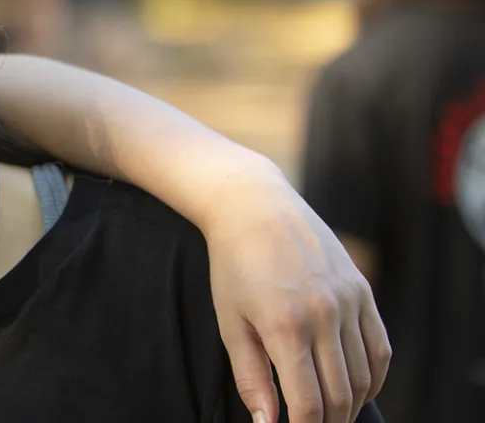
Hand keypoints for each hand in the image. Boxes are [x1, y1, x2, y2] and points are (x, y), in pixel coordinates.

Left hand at [203, 176, 389, 422]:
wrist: (255, 208)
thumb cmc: (233, 266)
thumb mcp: (230, 323)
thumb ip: (251, 378)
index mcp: (285, 327)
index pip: (309, 402)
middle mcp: (324, 315)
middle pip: (342, 395)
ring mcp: (349, 302)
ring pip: (365, 376)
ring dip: (352, 405)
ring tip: (332, 415)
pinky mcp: (362, 291)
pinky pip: (380, 347)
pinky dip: (373, 377)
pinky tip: (356, 388)